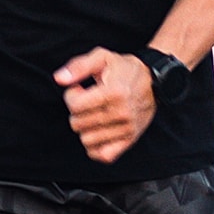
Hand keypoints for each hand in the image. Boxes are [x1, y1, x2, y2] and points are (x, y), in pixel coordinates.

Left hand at [56, 48, 156, 164]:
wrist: (154, 81)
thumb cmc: (124, 69)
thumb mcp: (102, 57)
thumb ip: (78, 66)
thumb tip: (59, 79)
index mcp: (114, 92)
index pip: (75, 106)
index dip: (71, 96)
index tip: (79, 89)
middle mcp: (122, 113)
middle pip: (78, 124)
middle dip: (76, 112)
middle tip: (87, 101)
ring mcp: (127, 129)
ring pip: (87, 140)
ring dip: (85, 128)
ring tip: (94, 114)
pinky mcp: (129, 141)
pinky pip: (103, 156)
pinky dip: (95, 147)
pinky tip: (97, 131)